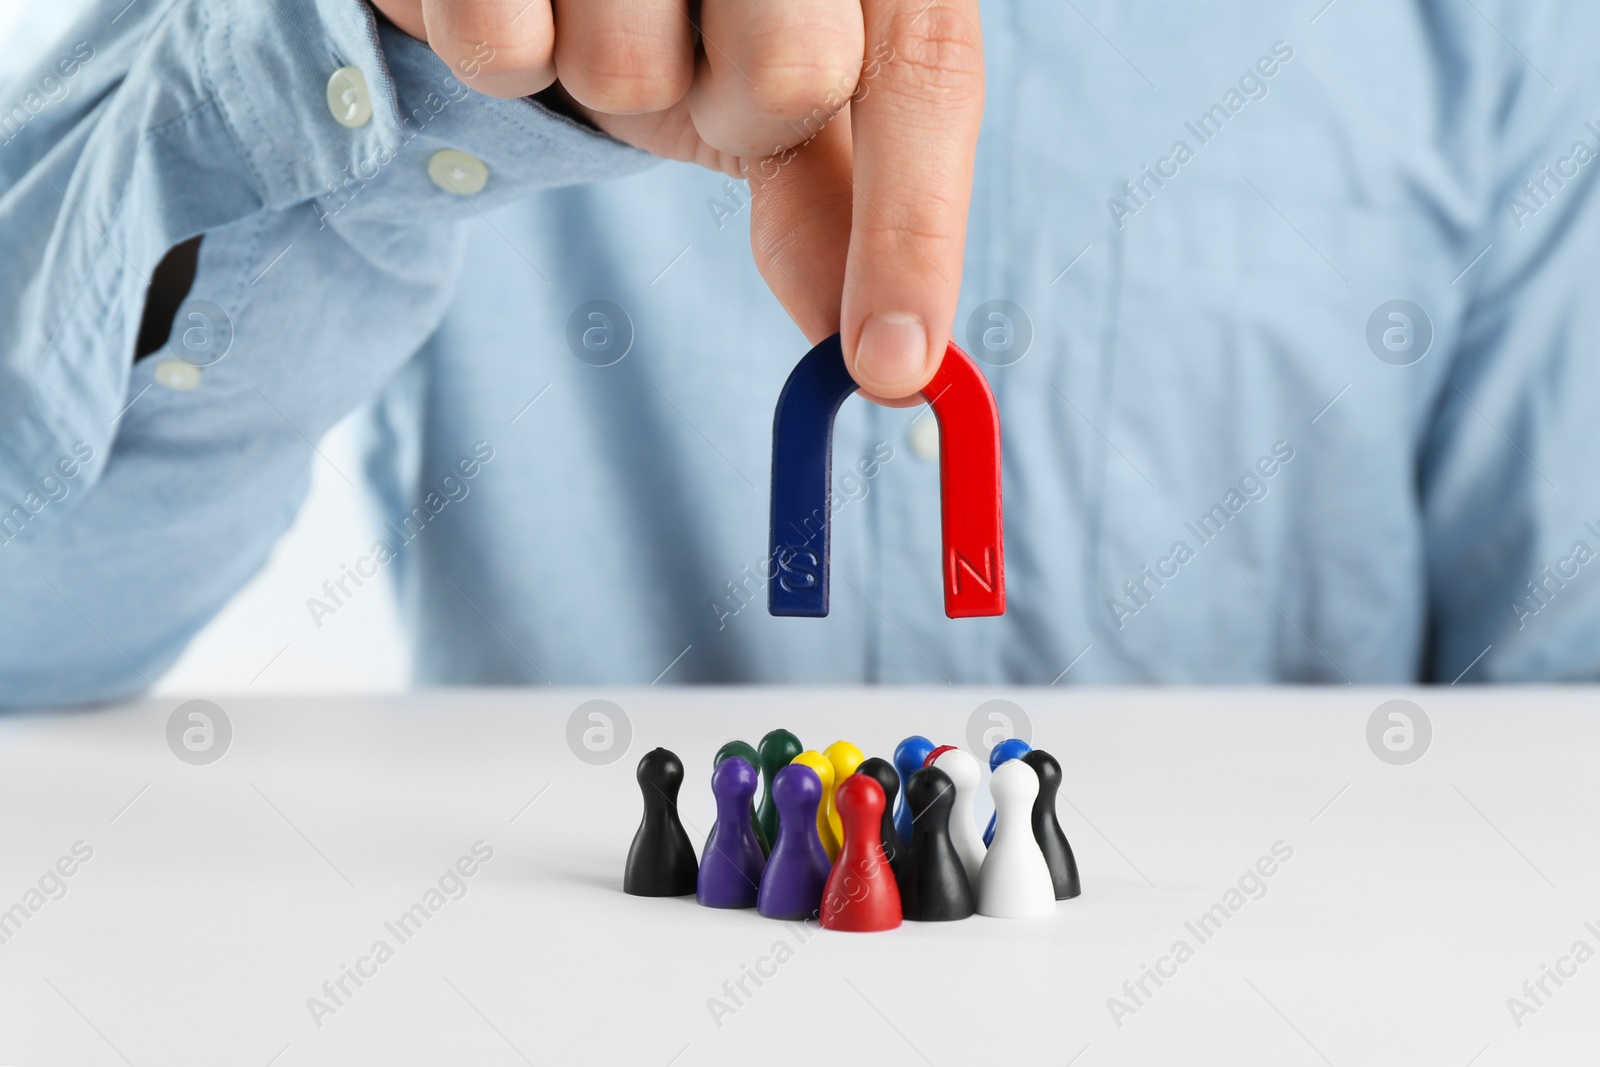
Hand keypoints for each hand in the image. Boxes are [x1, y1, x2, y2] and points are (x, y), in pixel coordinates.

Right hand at [371, 0, 983, 403]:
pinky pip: (499, 46)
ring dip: (603, 78)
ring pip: (625, 70)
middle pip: (788, 74)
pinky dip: (502, 51)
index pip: (927, 75)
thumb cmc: (692, 11)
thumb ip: (846, 209)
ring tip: (595, 5)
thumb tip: (889, 365)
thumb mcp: (781, 93)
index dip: (914, 231)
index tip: (889, 367)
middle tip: (694, 57)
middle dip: (728, 109)